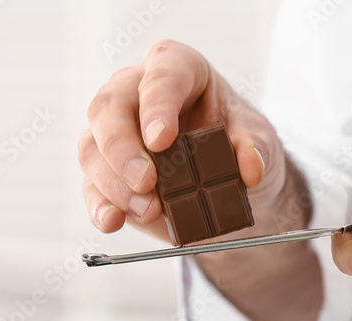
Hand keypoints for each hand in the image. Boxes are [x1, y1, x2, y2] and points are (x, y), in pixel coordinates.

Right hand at [79, 39, 321, 320]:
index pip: (160, 76)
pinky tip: (112, 221)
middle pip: (109, 109)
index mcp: (177, 68)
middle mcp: (136, 92)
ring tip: (148, 210)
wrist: (227, 182)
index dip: (157, 106)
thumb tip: (250, 168)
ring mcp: (115, 131)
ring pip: (93, 148)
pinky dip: (100, 206)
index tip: (162, 140)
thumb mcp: (259, 140)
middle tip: (147, 183)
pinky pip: (91, 185)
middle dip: (123, 149)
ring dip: (114, 184)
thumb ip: (256, 149)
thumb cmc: (238, 143)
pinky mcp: (106, 171)